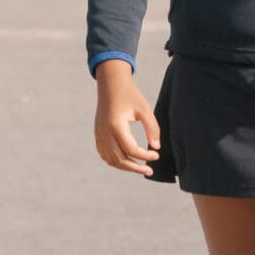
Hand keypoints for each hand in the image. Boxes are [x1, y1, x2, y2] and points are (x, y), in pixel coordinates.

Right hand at [93, 60, 160, 175]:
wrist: (111, 84)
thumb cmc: (130, 95)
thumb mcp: (144, 109)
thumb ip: (152, 128)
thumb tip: (156, 148)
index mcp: (116, 125)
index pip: (131, 149)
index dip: (145, 156)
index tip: (157, 154)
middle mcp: (104, 132)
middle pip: (120, 159)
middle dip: (136, 168)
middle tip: (150, 170)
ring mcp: (99, 134)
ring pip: (111, 160)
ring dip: (126, 167)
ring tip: (140, 168)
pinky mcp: (97, 134)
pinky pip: (105, 154)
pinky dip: (115, 161)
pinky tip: (127, 161)